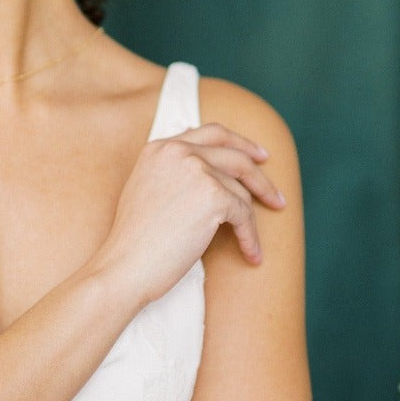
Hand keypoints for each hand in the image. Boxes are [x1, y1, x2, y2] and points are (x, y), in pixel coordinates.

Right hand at [95, 123, 286, 306]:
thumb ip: (171, 171)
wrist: (125, 266)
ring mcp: (197, 170)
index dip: (239, 143)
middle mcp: (178, 151)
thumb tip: (207, 165)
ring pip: (241, 190)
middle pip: (235, 155)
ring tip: (253, 242)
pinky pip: (244, 215)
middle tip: (274, 194)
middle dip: (260, 175)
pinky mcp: (213, 196)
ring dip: (251, 220)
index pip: (211, 134)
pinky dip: (250, 237)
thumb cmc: (134, 241)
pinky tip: (251, 254)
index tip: (257, 156)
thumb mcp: (146, 191)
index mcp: (159, 148)